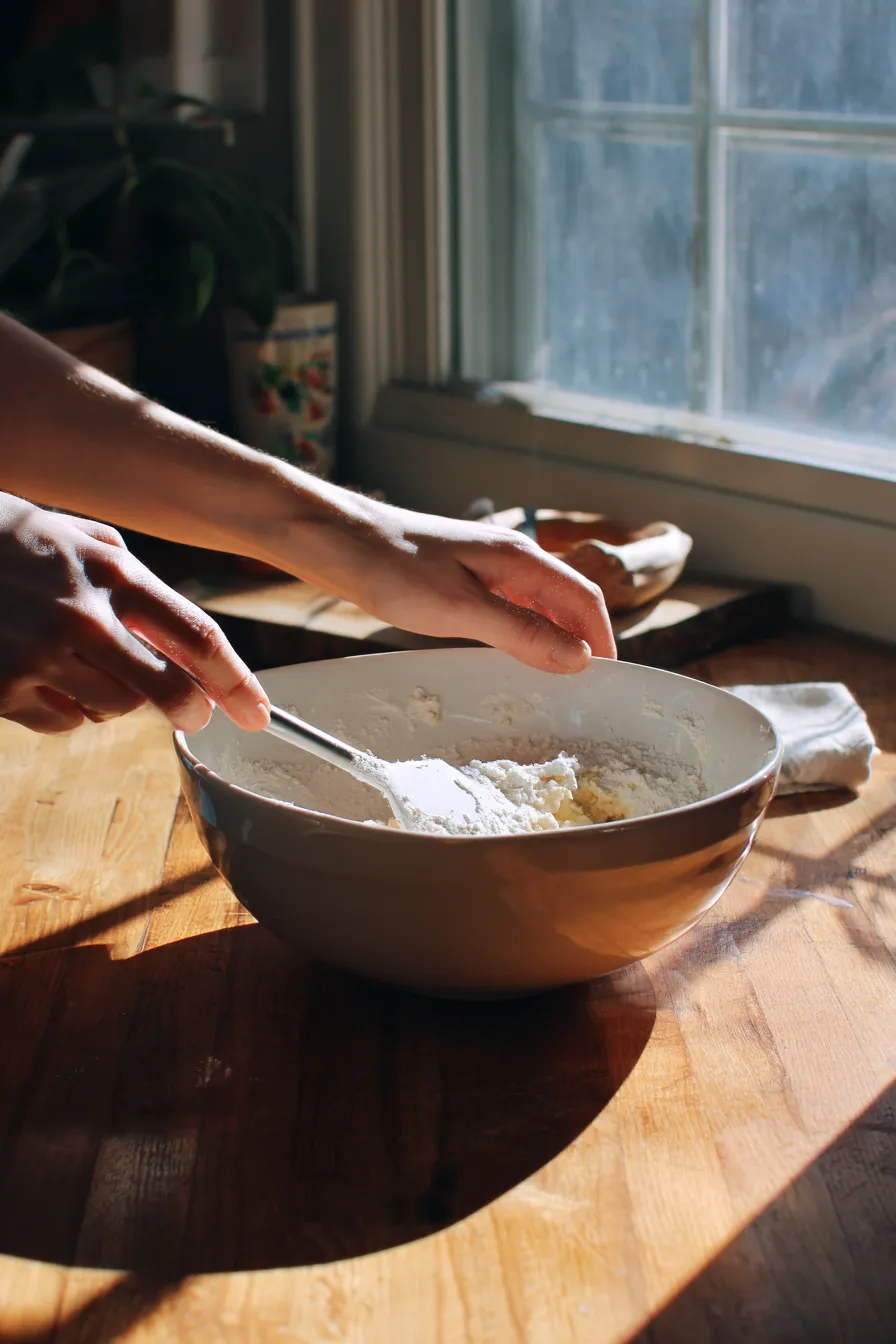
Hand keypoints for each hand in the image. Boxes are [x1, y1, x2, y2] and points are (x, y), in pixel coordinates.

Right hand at [0, 495, 269, 734]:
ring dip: (110, 697)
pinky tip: (35, 670)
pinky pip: (64, 722)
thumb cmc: (14, 541)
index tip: (257, 713)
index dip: (236, 682)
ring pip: (115, 711)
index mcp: (112, 571)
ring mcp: (40, 655)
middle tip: (192, 714)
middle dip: (189, 709)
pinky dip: (61, 706)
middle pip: (169, 692)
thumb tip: (188, 645)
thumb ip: (137, 586)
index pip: (197, 636)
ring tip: (75, 659)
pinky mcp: (4, 687)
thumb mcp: (83, 539)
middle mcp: (82, 615)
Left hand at [276, 494, 616, 671]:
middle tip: (587, 686)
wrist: (336, 539)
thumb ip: (520, 633)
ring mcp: (486, 565)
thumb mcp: (460, 609)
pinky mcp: (463, 577)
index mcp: (519, 558)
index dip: (603, 639)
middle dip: (583, 640)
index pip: (583, 599)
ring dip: (554, 637)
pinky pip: (510, 606)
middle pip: (567, 600)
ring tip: (556, 676)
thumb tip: (576, 657)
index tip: (609, 679)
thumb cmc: (391, 566)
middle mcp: (510, 557)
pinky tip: (511, 652)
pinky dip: (523, 631)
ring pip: (538, 603)